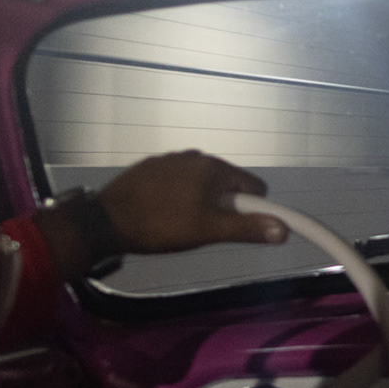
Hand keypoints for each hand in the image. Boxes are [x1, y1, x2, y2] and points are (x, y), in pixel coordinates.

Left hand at [97, 151, 286, 254]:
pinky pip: (178, 182)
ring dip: (200, 202)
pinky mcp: (150, 168)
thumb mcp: (208, 231)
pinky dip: (178, 197)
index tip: (233, 227)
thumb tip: (284, 230)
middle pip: (228, 184)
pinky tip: (162, 213)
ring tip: (180, 224)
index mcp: (214, 167)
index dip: (252, 210)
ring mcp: (170, 160)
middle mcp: (195, 156)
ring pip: (201, 184)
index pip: (255, 187)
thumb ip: (247, 229)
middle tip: (203, 229)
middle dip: (223, 206)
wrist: (105, 221)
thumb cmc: (162, 225)